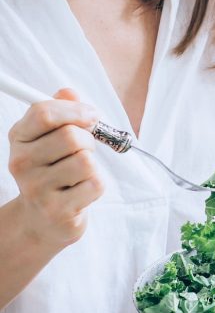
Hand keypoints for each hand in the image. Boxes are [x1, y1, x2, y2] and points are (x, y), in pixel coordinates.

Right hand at [8, 89, 103, 249]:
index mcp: (19, 138)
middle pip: (71, 137)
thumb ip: (62, 112)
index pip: (43, 112)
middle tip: (84, 152)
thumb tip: (69, 92)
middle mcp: (21, 162)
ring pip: (86, 161)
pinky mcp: (58, 210)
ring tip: (79, 175)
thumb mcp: (51, 139)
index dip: (75, 110)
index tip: (92, 116)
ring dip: (93, 166)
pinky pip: (95, 184)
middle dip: (88, 141)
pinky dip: (96, 186)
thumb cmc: (53, 172)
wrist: (42, 220)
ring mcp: (37, 188)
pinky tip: (80, 193)